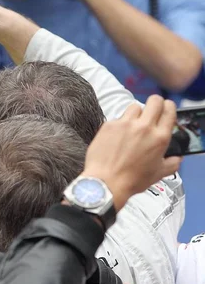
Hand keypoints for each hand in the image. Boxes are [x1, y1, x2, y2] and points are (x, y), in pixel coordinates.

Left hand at [82, 95, 181, 210]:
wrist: (106, 182)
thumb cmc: (132, 180)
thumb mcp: (159, 173)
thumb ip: (172, 162)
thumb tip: (177, 157)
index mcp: (160, 137)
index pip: (169, 109)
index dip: (168, 107)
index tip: (165, 110)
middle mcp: (144, 127)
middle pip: (154, 100)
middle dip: (155, 104)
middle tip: (151, 113)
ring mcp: (125, 124)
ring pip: (135, 106)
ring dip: (136, 114)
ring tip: (132, 126)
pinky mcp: (109, 125)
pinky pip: (118, 118)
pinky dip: (120, 124)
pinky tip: (117, 136)